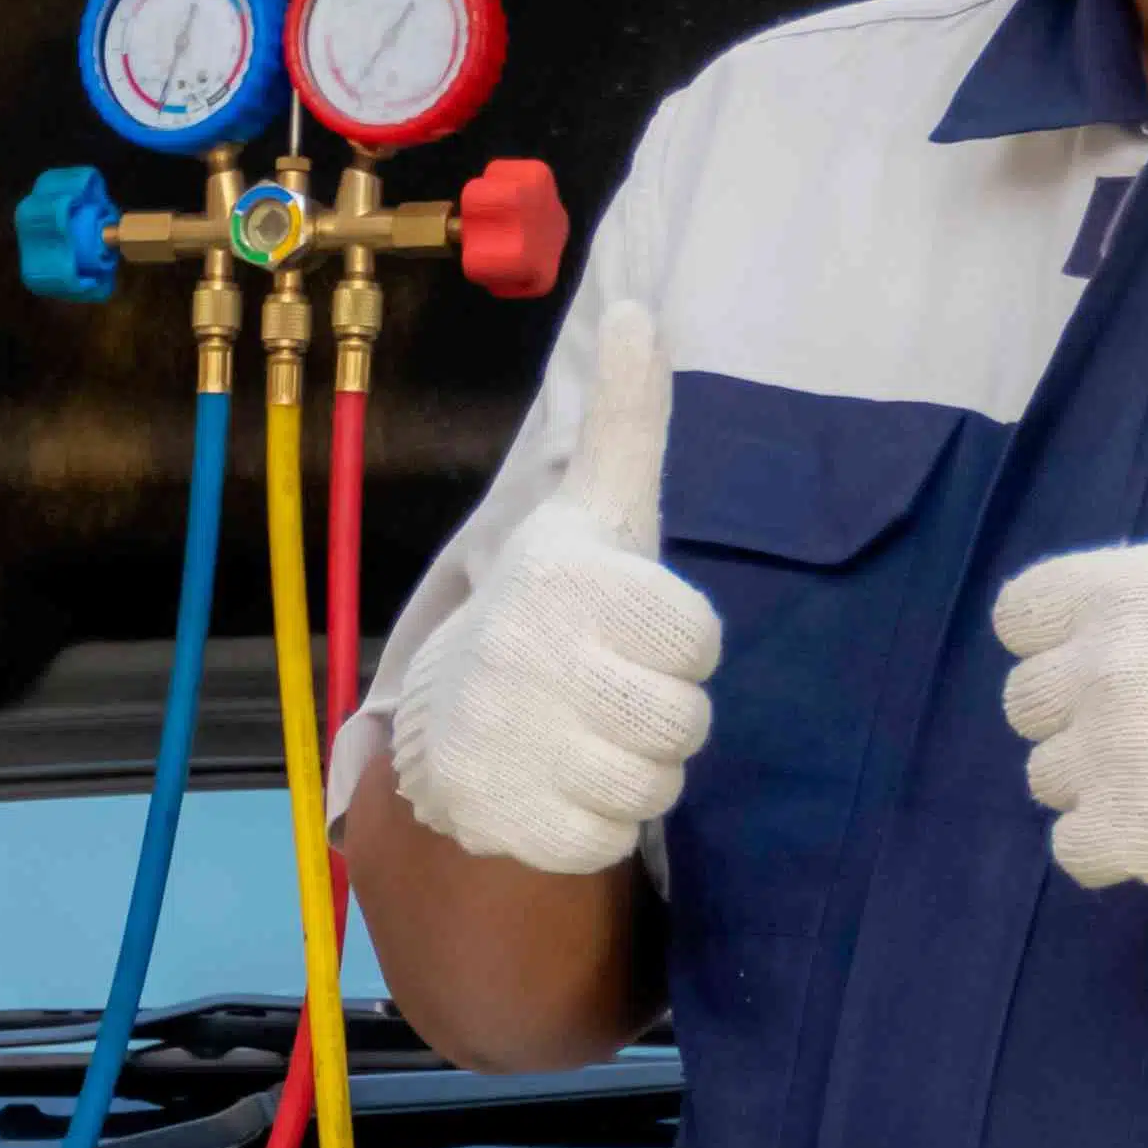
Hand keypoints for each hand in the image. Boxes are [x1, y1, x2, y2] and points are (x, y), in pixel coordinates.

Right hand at [385, 305, 720, 874]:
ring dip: (635, 770)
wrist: (448, 718)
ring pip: (657, 784)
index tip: (627, 629)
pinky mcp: (508, 822)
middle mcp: (530, 655)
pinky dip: (593, 823)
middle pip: (686, 719)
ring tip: (583, 736)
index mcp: (564, 577)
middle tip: (608, 692)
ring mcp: (513, 743)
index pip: (699, 639)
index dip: (678, 643)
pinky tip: (555, 785)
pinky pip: (609, 840)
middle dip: (663, 715)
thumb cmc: (552, 608)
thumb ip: (626, 422)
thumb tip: (640, 308)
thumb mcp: (592, 511)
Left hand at [993, 306, 1147, 902]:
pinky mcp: (1130, 832)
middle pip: (1028, 706)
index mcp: (1110, 586)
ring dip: (1108, 782)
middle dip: (1089, 714)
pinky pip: (1072, 850)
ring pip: (1049, 778)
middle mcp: (1099, 665)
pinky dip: (1119, 845)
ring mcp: (1111, 753)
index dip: (1066, 640)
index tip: (1140, 647)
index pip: (1017, 621)